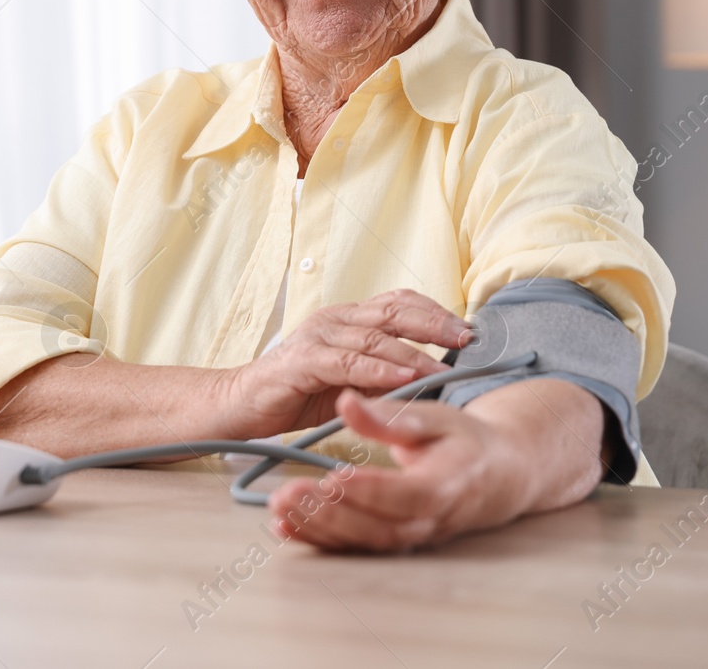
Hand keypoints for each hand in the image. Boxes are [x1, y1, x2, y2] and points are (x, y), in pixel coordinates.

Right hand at [220, 289, 471, 439]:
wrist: (239, 405)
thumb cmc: (295, 394)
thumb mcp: (349, 383)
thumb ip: (383, 374)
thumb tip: (432, 376)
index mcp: (347, 318)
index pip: (399, 302)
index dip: (435, 311)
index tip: (468, 330)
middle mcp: (334, 319)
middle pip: (394, 310)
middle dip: (436, 323)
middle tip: (467, 339)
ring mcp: (317, 336)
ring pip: (376, 337)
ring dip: (415, 352)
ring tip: (446, 366)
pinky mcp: (302, 361)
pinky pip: (348, 362)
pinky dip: (379, 369)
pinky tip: (404, 377)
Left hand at [265, 378, 607, 551]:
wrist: (496, 475)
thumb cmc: (464, 441)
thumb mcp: (433, 417)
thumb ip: (388, 415)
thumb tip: (346, 401)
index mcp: (446, 486)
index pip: (408, 495)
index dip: (370, 490)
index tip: (334, 476)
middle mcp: (430, 522)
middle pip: (380, 529)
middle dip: (331, 514)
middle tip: (291, 494)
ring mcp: (412, 538)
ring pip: (364, 544)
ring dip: (319, 529)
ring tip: (281, 509)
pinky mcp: (394, 542)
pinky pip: (355, 548)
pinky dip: (319, 540)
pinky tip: (287, 526)